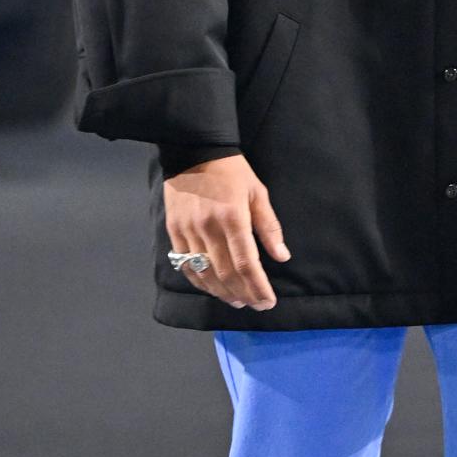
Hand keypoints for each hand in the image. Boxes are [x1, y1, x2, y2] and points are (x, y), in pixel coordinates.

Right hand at [163, 153, 289, 309]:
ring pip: (204, 273)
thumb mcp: (257, 193)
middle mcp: (208, 228)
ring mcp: (188, 231)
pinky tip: (212, 288)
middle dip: (244, 294)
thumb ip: (269, 226)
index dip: (258, 287)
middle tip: (256, 306)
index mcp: (233, 218)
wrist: (193, 150)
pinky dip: (199, 281)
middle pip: (226, 274)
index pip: (246, 264)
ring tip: (237, 302)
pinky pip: (185, 264)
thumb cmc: (231, 171)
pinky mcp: (174, 230)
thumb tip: (282, 256)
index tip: (268, 301)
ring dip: (222, 293)